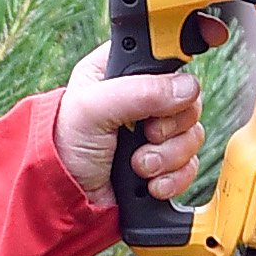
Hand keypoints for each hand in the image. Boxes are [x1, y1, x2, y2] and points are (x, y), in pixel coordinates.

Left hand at [54, 44, 209, 207]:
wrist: (63, 199)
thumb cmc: (64, 146)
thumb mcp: (94, 108)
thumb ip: (139, 92)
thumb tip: (187, 89)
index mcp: (121, 69)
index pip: (166, 56)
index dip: (174, 75)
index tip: (166, 96)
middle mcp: (142, 97)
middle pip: (188, 100)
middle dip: (169, 127)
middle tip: (145, 136)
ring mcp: (154, 130)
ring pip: (192, 134)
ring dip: (168, 156)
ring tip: (138, 166)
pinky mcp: (163, 161)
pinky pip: (189, 165)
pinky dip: (174, 178)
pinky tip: (150, 184)